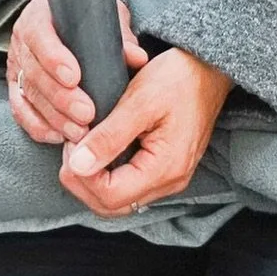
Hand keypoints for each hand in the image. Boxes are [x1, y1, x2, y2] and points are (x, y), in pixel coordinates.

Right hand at [8, 0, 147, 144]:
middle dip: (60, 97)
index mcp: (39, 16)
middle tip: (86, 114)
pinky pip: (20, 111)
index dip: (53, 58)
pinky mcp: (15, 88)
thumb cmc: (85, 18)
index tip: (75, 77)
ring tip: (79, 134)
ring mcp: (16, 66)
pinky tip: (58, 137)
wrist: (63, 19)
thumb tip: (138, 58)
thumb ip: (117, 35)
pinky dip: (38, 126)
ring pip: (28, 95)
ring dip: (54, 118)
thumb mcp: (102, 16)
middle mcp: (23, 41)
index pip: (39, 36)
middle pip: (34, 72)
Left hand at [59, 47, 233, 216]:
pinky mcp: (164, 168)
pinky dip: (107, 175)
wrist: (207, 69)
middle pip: (113, 205)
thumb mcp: (139, 101)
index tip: (70, 144)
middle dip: (83, 183)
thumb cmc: (177, 79)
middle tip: (69, 147)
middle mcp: (169, 182)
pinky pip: (129, 185)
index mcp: (165, 169)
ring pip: (120, 200)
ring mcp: (168, 178)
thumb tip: (78, 166)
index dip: (82, 177)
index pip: (111, 196)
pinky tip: (96, 150)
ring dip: (92, 180)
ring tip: (79, 147)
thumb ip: (109, 136)